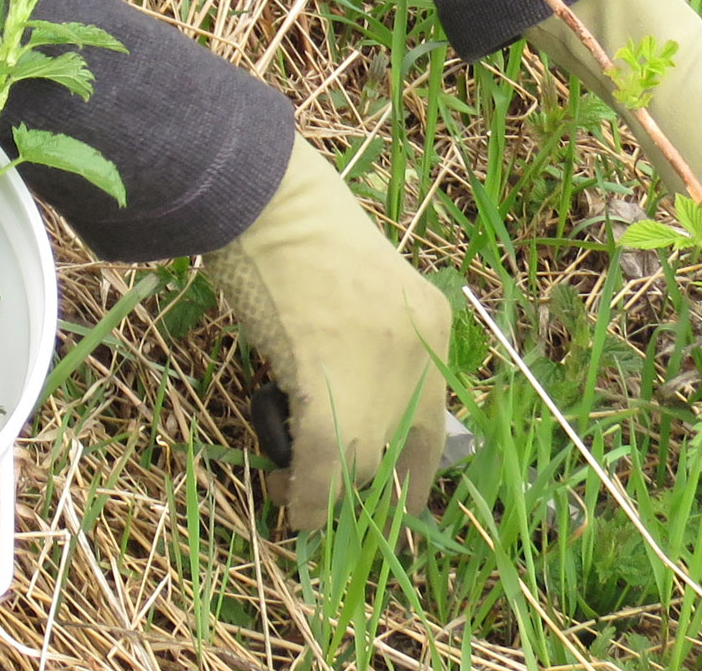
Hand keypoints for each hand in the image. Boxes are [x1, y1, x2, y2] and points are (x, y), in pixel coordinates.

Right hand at [202, 136, 453, 525]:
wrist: (265, 197)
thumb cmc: (295, 228)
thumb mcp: (356, 289)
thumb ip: (367, 343)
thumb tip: (339, 404)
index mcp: (435, 325)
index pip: (436, 422)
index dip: (404, 470)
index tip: (376, 494)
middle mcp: (424, 354)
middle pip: (405, 456)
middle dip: (372, 496)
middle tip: (330, 504)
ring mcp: (383, 374)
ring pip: (367, 470)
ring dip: (332, 497)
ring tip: (295, 490)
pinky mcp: (336, 387)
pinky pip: (328, 467)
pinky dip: (306, 495)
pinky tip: (287, 496)